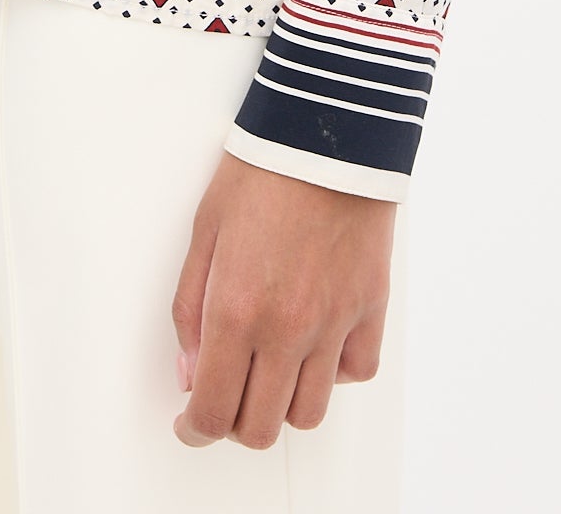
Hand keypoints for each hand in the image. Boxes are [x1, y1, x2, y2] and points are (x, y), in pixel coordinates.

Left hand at [170, 152, 395, 447]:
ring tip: (269, 370)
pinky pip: (354, 372)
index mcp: (236, 311)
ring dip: (282, 404)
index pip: (214, 412)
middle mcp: (287, 328)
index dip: (196, 430)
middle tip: (224, 397)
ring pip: (309, 412)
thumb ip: (190, 310)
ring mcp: (333, 323)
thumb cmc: (262, 171)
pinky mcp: (369, 308)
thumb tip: (191, 370)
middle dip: (233, 423)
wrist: (325, 130)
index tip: (191, 424)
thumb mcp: (204, 233)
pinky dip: (333, 373)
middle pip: (260, 427)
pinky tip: (314, 344)